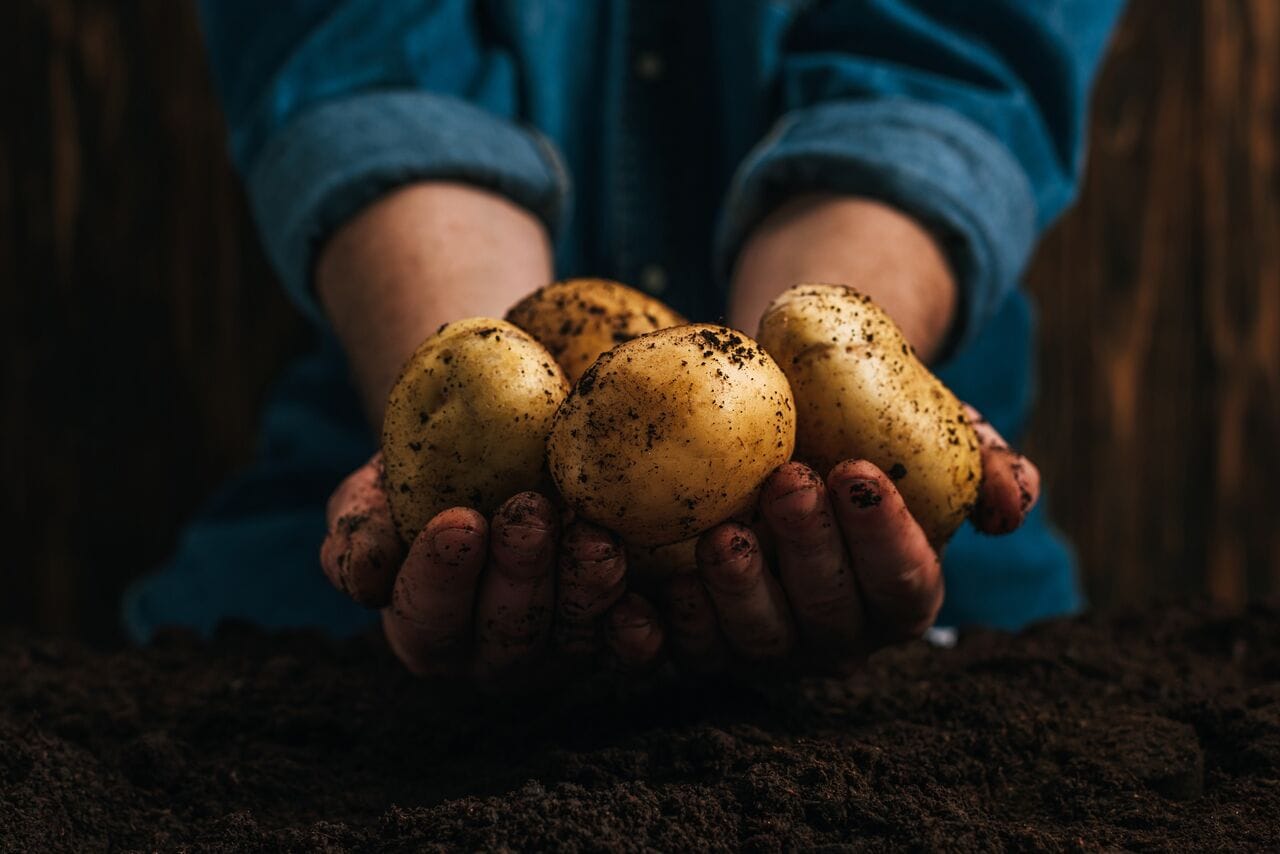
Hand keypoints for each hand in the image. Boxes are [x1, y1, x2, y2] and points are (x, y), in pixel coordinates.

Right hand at [319, 455, 663, 690]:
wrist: (496, 453)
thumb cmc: (423, 474)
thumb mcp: (375, 491)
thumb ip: (357, 528)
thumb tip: (368, 572)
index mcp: (424, 626)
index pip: (425, 616)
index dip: (440, 578)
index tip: (458, 520)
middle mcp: (491, 653)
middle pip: (506, 637)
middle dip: (519, 577)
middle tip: (530, 513)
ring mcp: (559, 650)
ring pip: (572, 638)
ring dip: (585, 590)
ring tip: (594, 536)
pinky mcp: (615, 635)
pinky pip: (631, 643)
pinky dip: (641, 624)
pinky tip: (657, 599)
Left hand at [659, 408, 1037, 675]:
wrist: (780, 424)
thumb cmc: (862, 430)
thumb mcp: (933, 435)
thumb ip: (984, 463)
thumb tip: (1014, 502)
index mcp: (896, 592)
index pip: (903, 585)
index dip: (885, 538)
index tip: (859, 472)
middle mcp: (832, 633)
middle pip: (827, 618)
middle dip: (810, 552)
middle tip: (789, 481)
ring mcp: (761, 642)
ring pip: (754, 641)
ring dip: (737, 592)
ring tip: (722, 533)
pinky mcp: (695, 638)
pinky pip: (675, 651)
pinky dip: (655, 632)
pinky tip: (638, 597)